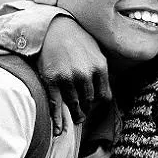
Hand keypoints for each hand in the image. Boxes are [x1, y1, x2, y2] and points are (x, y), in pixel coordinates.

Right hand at [38, 15, 110, 134]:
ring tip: (76, 119)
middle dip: (86, 107)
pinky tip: (58, 131)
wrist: (52, 27)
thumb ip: (101, 69)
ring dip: (75, 115)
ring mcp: (68, 78)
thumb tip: (105, 89)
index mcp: (100, 67)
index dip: (98, 102)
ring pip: (74, 105)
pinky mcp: (52, 80)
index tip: (94, 104)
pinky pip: (56, 105)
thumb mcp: (96, 50)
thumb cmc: (75, 38)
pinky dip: (58, 120)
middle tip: (83, 113)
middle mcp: (85, 74)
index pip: (104, 96)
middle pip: (88, 101)